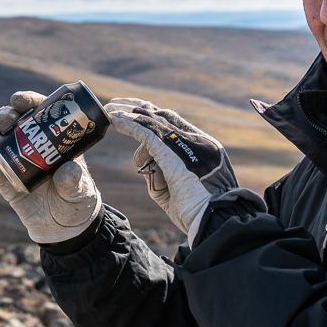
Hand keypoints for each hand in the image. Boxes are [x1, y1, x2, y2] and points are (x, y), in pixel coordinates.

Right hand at [0, 90, 103, 243]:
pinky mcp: (2, 179)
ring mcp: (13, 160)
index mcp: (51, 139)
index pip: (38, 112)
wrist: (63, 229)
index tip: (19, 100)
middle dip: (4, 115)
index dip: (27, 101)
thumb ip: (74, 181)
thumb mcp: (80, 191)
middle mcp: (29, 145)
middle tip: (5, 120)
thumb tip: (67, 170)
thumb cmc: (76, 202)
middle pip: (13, 121)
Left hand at [104, 98, 240, 243]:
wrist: (217, 221)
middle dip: (138, 108)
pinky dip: (129, 125)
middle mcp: (197, 140)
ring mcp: (186, 144)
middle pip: (163, 115)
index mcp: (205, 148)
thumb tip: (149, 171)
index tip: (136, 111)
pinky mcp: (172, 153)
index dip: (153, 115)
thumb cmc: (201, 214)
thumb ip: (166, 178)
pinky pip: (146, 133)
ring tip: (109, 109)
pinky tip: (114, 120)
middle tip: (117, 104)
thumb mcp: (182, 192)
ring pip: (152, 121)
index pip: (176, 124)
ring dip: (129, 113)